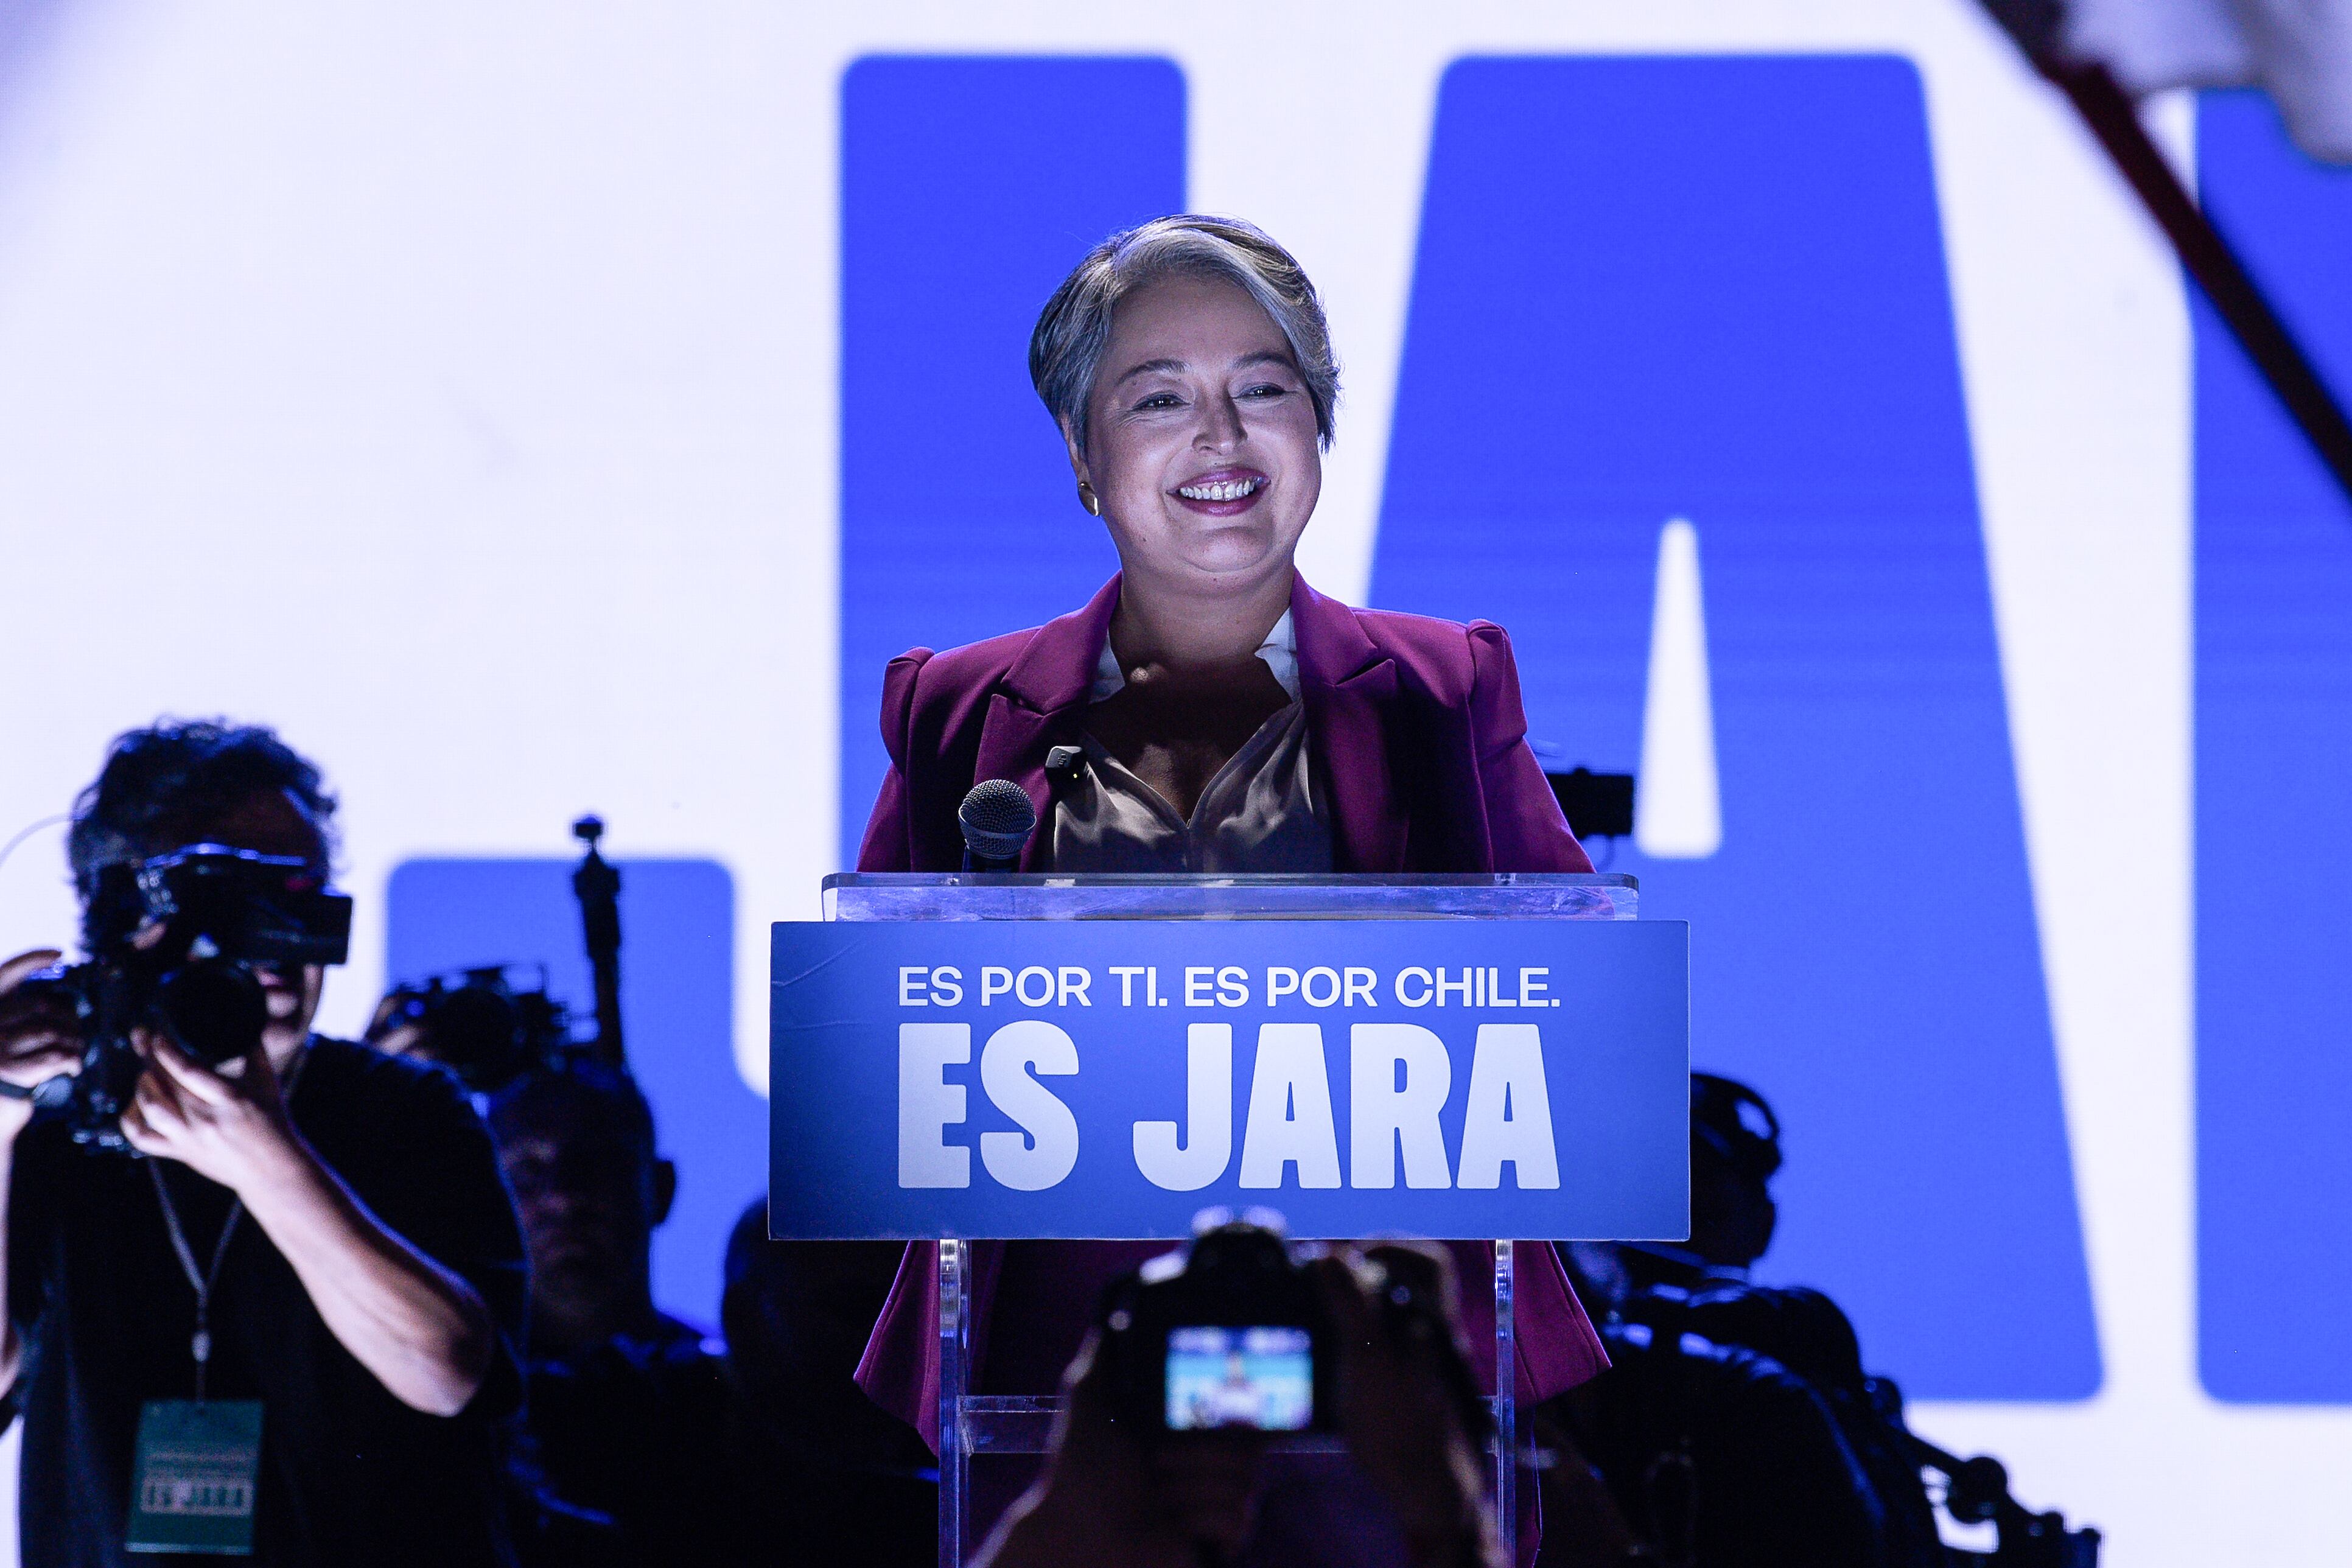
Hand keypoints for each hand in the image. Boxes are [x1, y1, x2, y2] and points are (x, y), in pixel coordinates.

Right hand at [0, 949, 82, 1142]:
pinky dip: (72, 1059)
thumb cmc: (5, 1077)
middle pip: (41, 1005)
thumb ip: (21, 1019)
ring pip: (52, 1031)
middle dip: (68, 1017)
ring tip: (75, 1052)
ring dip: (73, 1040)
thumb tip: (60, 1003)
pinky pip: (56, 1055)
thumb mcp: (7, 1042)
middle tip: (77, 1032)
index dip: (31, 959)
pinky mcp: (11, 1071)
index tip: (58, 953)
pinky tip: (73, 1067)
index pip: (5, 974)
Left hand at [120, 1029, 298, 1194]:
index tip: (157, 1033)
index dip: (166, 1049)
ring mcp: (189, 1139)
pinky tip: (137, 1105)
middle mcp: (206, 1119)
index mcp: (230, 1098)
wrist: (270, 1170)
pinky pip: (143, 1138)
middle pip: (164, 1084)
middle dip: (148, 1056)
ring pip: (150, 1109)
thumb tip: (242, 1024)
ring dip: (142, 1085)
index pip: (188, 1069)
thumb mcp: (268, 1084)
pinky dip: (132, 1119)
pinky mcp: (180, 1153)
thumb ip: (254, 1053)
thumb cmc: (272, 1122)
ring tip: (146, 1073)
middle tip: (142, 1037)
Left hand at [977, 1329, 1267, 1567]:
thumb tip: (1114, 1309)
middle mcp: (1209, 1460)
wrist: (1077, 1534)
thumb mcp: (1089, 1397)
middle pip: (1248, 1444)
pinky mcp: (1221, 1538)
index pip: (1242, 1405)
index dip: (1233, 1407)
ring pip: (1243, 1480)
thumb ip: (1105, 1351)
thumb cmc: (1080, 1472)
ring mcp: (1218, 1499)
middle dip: (1198, 1451)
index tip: (1212, 1407)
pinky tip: (1171, 1520)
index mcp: (1189, 1427)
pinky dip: (1199, 1519)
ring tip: (1157, 1491)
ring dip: (1190, 1486)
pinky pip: (1237, 1518)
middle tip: (1157, 1458)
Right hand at [1314, 1243, 1502, 1567]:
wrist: (1425, 1491)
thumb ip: (1352, 1305)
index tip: (1347, 1256)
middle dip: (1368, 1273)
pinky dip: (1362, 1336)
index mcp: (1433, 1319)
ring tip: (1327, 1313)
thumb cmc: (1400, 1428)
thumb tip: (1332, 1254)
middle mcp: (1434, 1333)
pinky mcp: (1410, 1384)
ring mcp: (1424, 1359)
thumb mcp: (1367, 1361)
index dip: (1389, 1246)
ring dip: (1362, 1305)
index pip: (1428, 1260)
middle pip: (1409, 1282)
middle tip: (1330, 1280)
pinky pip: (1387, 1342)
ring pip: (1396, 1313)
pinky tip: (1336, 1351)